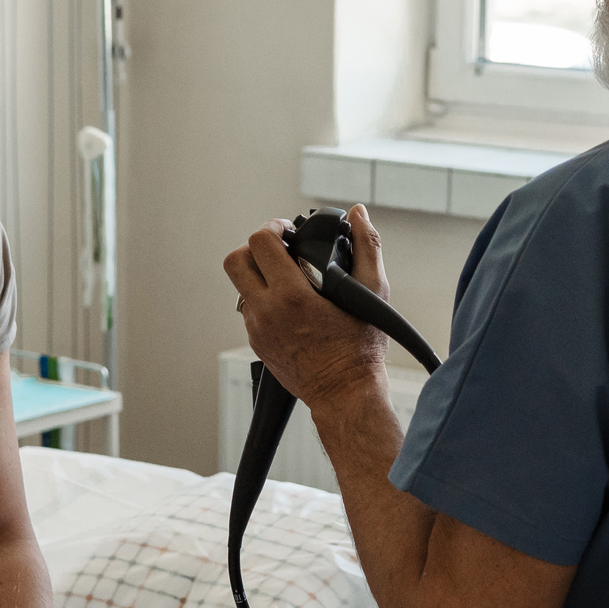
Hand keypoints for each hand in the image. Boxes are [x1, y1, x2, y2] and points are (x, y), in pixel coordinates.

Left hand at [223, 204, 388, 408]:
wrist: (345, 394)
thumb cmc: (360, 349)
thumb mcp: (373, 292)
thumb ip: (368, 246)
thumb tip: (359, 213)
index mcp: (291, 295)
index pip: (259, 242)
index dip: (273, 227)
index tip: (288, 231)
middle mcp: (266, 312)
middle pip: (235, 260)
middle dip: (254, 247)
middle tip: (279, 249)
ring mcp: (257, 329)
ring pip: (240, 286)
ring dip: (259, 274)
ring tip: (287, 276)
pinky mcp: (257, 343)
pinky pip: (249, 309)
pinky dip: (264, 299)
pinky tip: (290, 304)